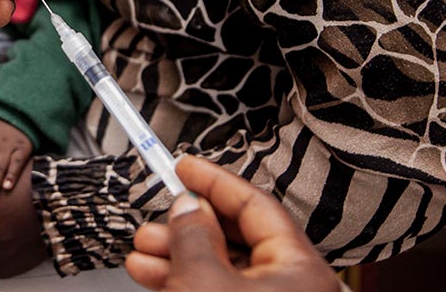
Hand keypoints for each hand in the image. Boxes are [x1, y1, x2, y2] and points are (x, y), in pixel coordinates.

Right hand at [125, 156, 340, 291]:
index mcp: (302, 269)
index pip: (255, 204)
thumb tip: (187, 207)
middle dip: (187, 223)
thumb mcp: (204, 281)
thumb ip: (194, 236)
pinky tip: (153, 274)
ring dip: (178, 254)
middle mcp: (296, 287)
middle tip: (157, 212)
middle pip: (237, 235)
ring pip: (223, 266)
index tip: (182, 165)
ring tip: (143, 249)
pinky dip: (185, 278)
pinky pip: (218, 290)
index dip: (213, 180)